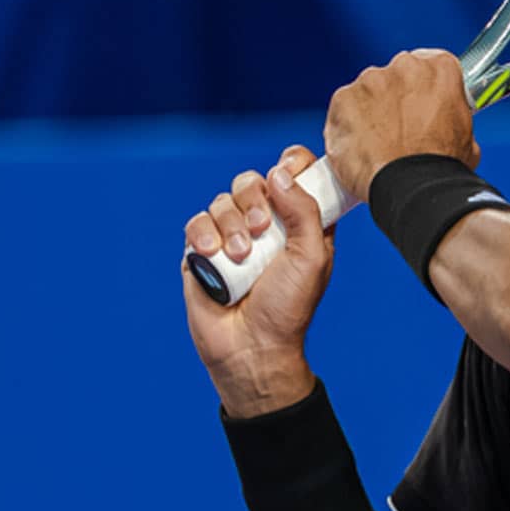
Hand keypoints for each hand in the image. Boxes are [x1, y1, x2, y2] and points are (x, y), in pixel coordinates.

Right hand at [180, 145, 333, 416]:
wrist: (251, 346)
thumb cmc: (288, 307)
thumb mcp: (313, 257)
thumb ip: (305, 210)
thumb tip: (280, 172)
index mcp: (298, 222)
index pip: (292, 175)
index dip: (291, 164)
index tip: (289, 167)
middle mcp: (265, 224)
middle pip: (252, 181)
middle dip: (255, 198)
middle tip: (263, 229)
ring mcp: (231, 236)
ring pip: (223, 201)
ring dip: (231, 224)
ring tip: (241, 256)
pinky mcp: (202, 252)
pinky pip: (196, 223)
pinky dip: (203, 234)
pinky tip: (213, 254)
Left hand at [324, 49, 479, 200]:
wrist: (410, 187)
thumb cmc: (439, 168)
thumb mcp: (466, 141)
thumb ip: (453, 120)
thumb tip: (447, 129)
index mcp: (440, 69)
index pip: (431, 64)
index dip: (425, 87)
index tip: (421, 103)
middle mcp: (404, 66)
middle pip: (397, 75)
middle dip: (397, 97)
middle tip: (400, 129)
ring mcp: (370, 81)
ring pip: (369, 91)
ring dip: (371, 110)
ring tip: (378, 144)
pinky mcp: (343, 99)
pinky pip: (344, 108)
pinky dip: (348, 125)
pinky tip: (359, 147)